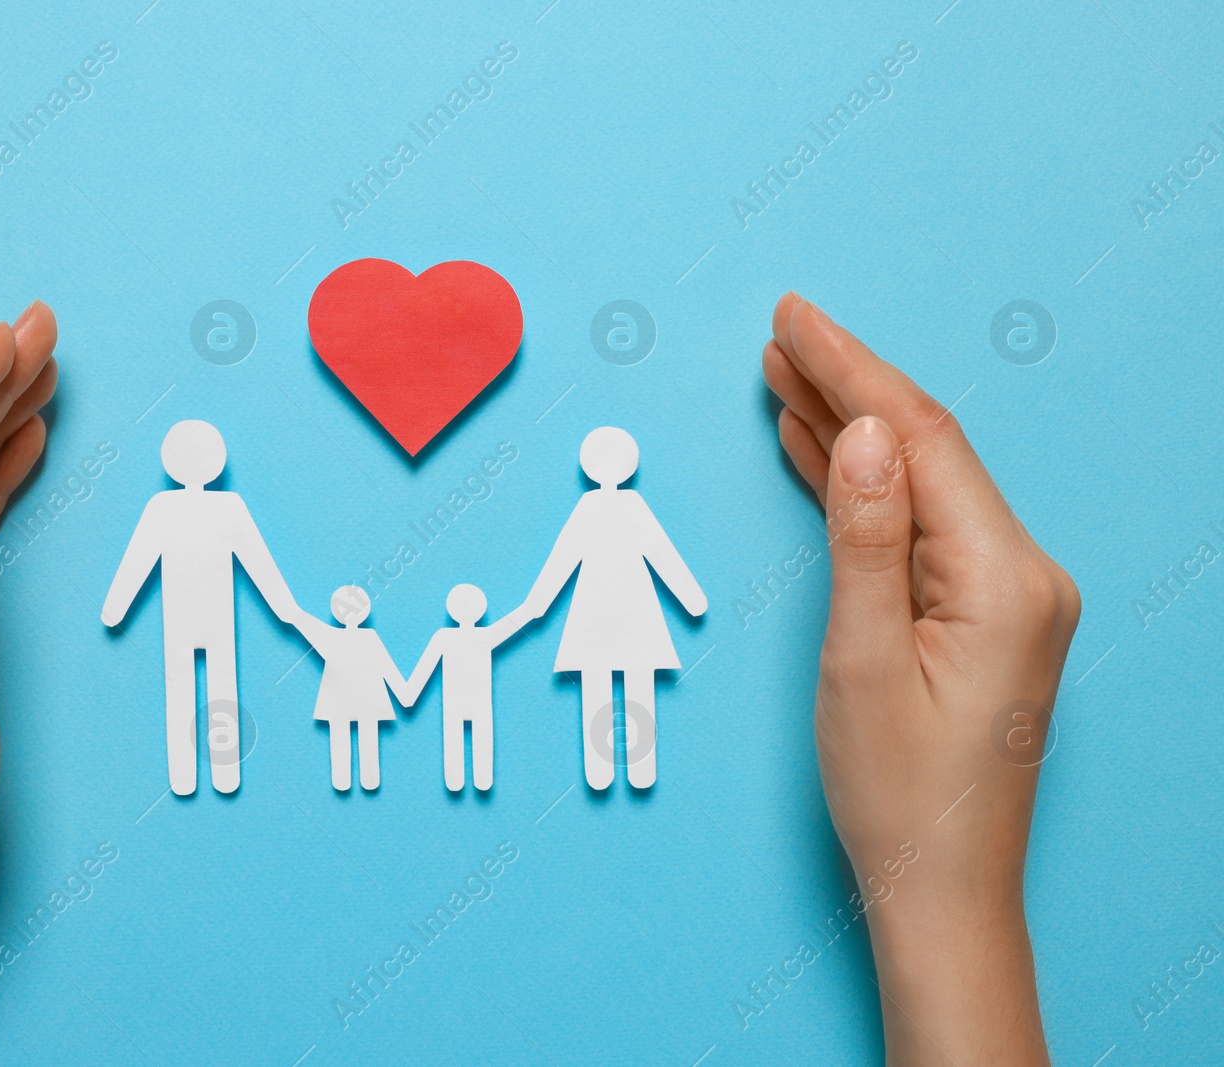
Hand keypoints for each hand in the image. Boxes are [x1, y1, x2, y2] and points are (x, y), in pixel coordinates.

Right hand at [764, 294, 1077, 1064]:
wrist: (940, 884)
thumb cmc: (898, 791)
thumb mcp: (860, 661)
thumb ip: (864, 536)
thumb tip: (862, 429)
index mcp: (1003, 578)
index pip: (919, 440)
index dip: (852, 369)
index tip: (793, 318)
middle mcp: (1021, 573)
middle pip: (925, 448)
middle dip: (849, 383)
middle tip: (779, 332)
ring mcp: (1006, 593)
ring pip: (919, 481)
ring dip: (852, 427)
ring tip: (786, 376)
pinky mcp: (981, 613)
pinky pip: (917, 525)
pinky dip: (866, 485)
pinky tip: (824, 450)